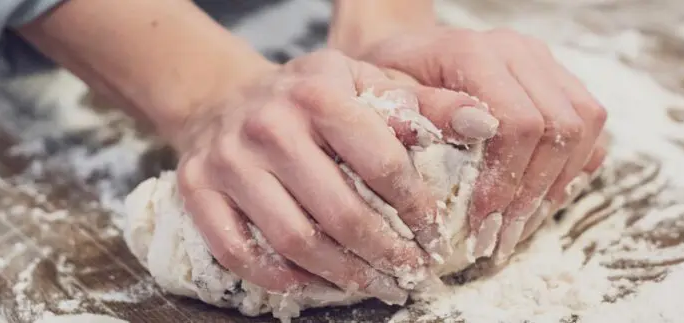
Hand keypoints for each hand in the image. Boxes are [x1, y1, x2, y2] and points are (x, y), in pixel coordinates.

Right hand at [171, 49, 491, 302]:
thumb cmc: (309, 98)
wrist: (224, 98)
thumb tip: (485, 125)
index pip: (381, 163)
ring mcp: (229, 160)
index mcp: (318, 92)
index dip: (415, 208)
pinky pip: (239, 252)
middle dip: (384, 254)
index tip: (433, 234)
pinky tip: (311, 285)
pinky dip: (279, 278)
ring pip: (293, 240)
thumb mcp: (365, 83)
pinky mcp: (198, 189)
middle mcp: (269, 124)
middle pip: (340, 212)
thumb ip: (425, 104)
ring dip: (340, 275)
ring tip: (372, 285)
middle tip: (409, 274)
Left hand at [354, 27, 608, 261]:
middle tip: (501, 238)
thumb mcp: (387, 96)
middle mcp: (520, 52)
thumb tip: (475, 130)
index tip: (481, 223)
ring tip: (520, 226)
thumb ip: (425, 111)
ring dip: (557, 185)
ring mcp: (545, 63)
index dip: (506, 180)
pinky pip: (589, 127)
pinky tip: (538, 201)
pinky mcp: (560, 80)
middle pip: (560, 128)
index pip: (518, 122)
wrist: (406, 53)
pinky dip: (572, 169)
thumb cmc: (390, 80)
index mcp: (476, 53)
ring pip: (585, 127)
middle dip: (533, 193)